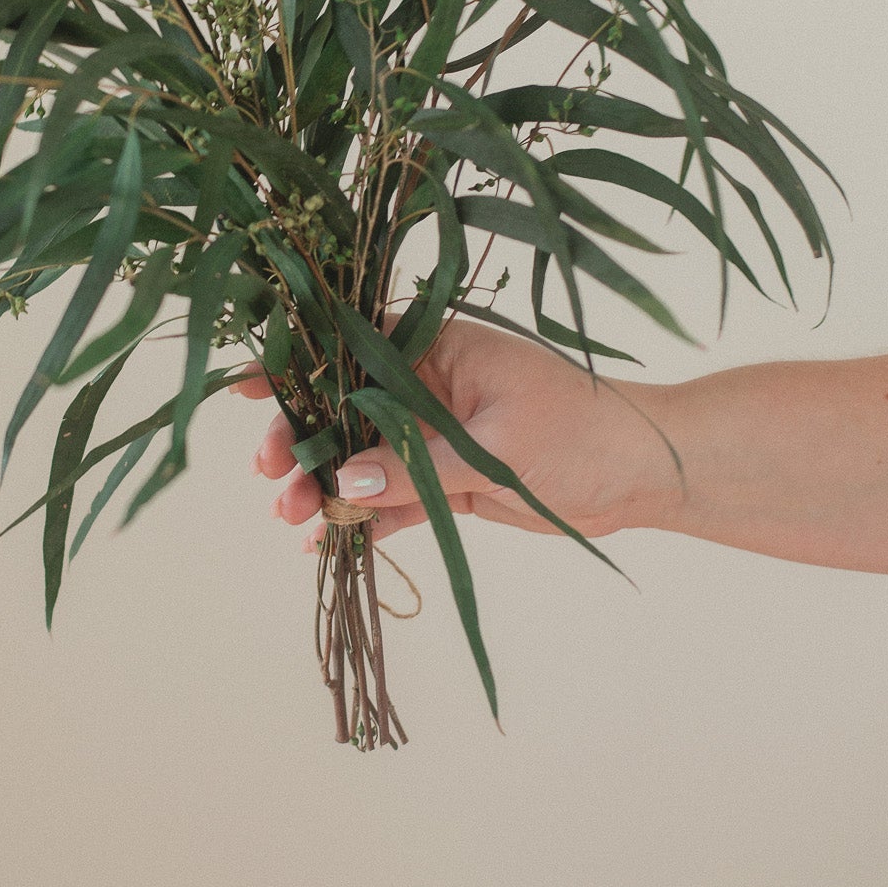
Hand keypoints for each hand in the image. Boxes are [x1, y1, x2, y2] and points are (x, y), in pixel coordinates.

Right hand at [233, 318, 676, 551]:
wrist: (644, 471)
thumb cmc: (583, 429)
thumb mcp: (495, 445)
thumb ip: (416, 463)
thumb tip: (342, 479)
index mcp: (436, 347)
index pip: (349, 345)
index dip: (294, 365)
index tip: (243, 386)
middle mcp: (425, 385)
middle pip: (341, 407)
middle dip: (298, 439)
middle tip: (272, 477)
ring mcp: (433, 433)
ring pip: (358, 456)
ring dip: (322, 484)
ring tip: (292, 519)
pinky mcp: (447, 479)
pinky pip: (390, 496)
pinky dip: (360, 517)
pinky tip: (325, 542)